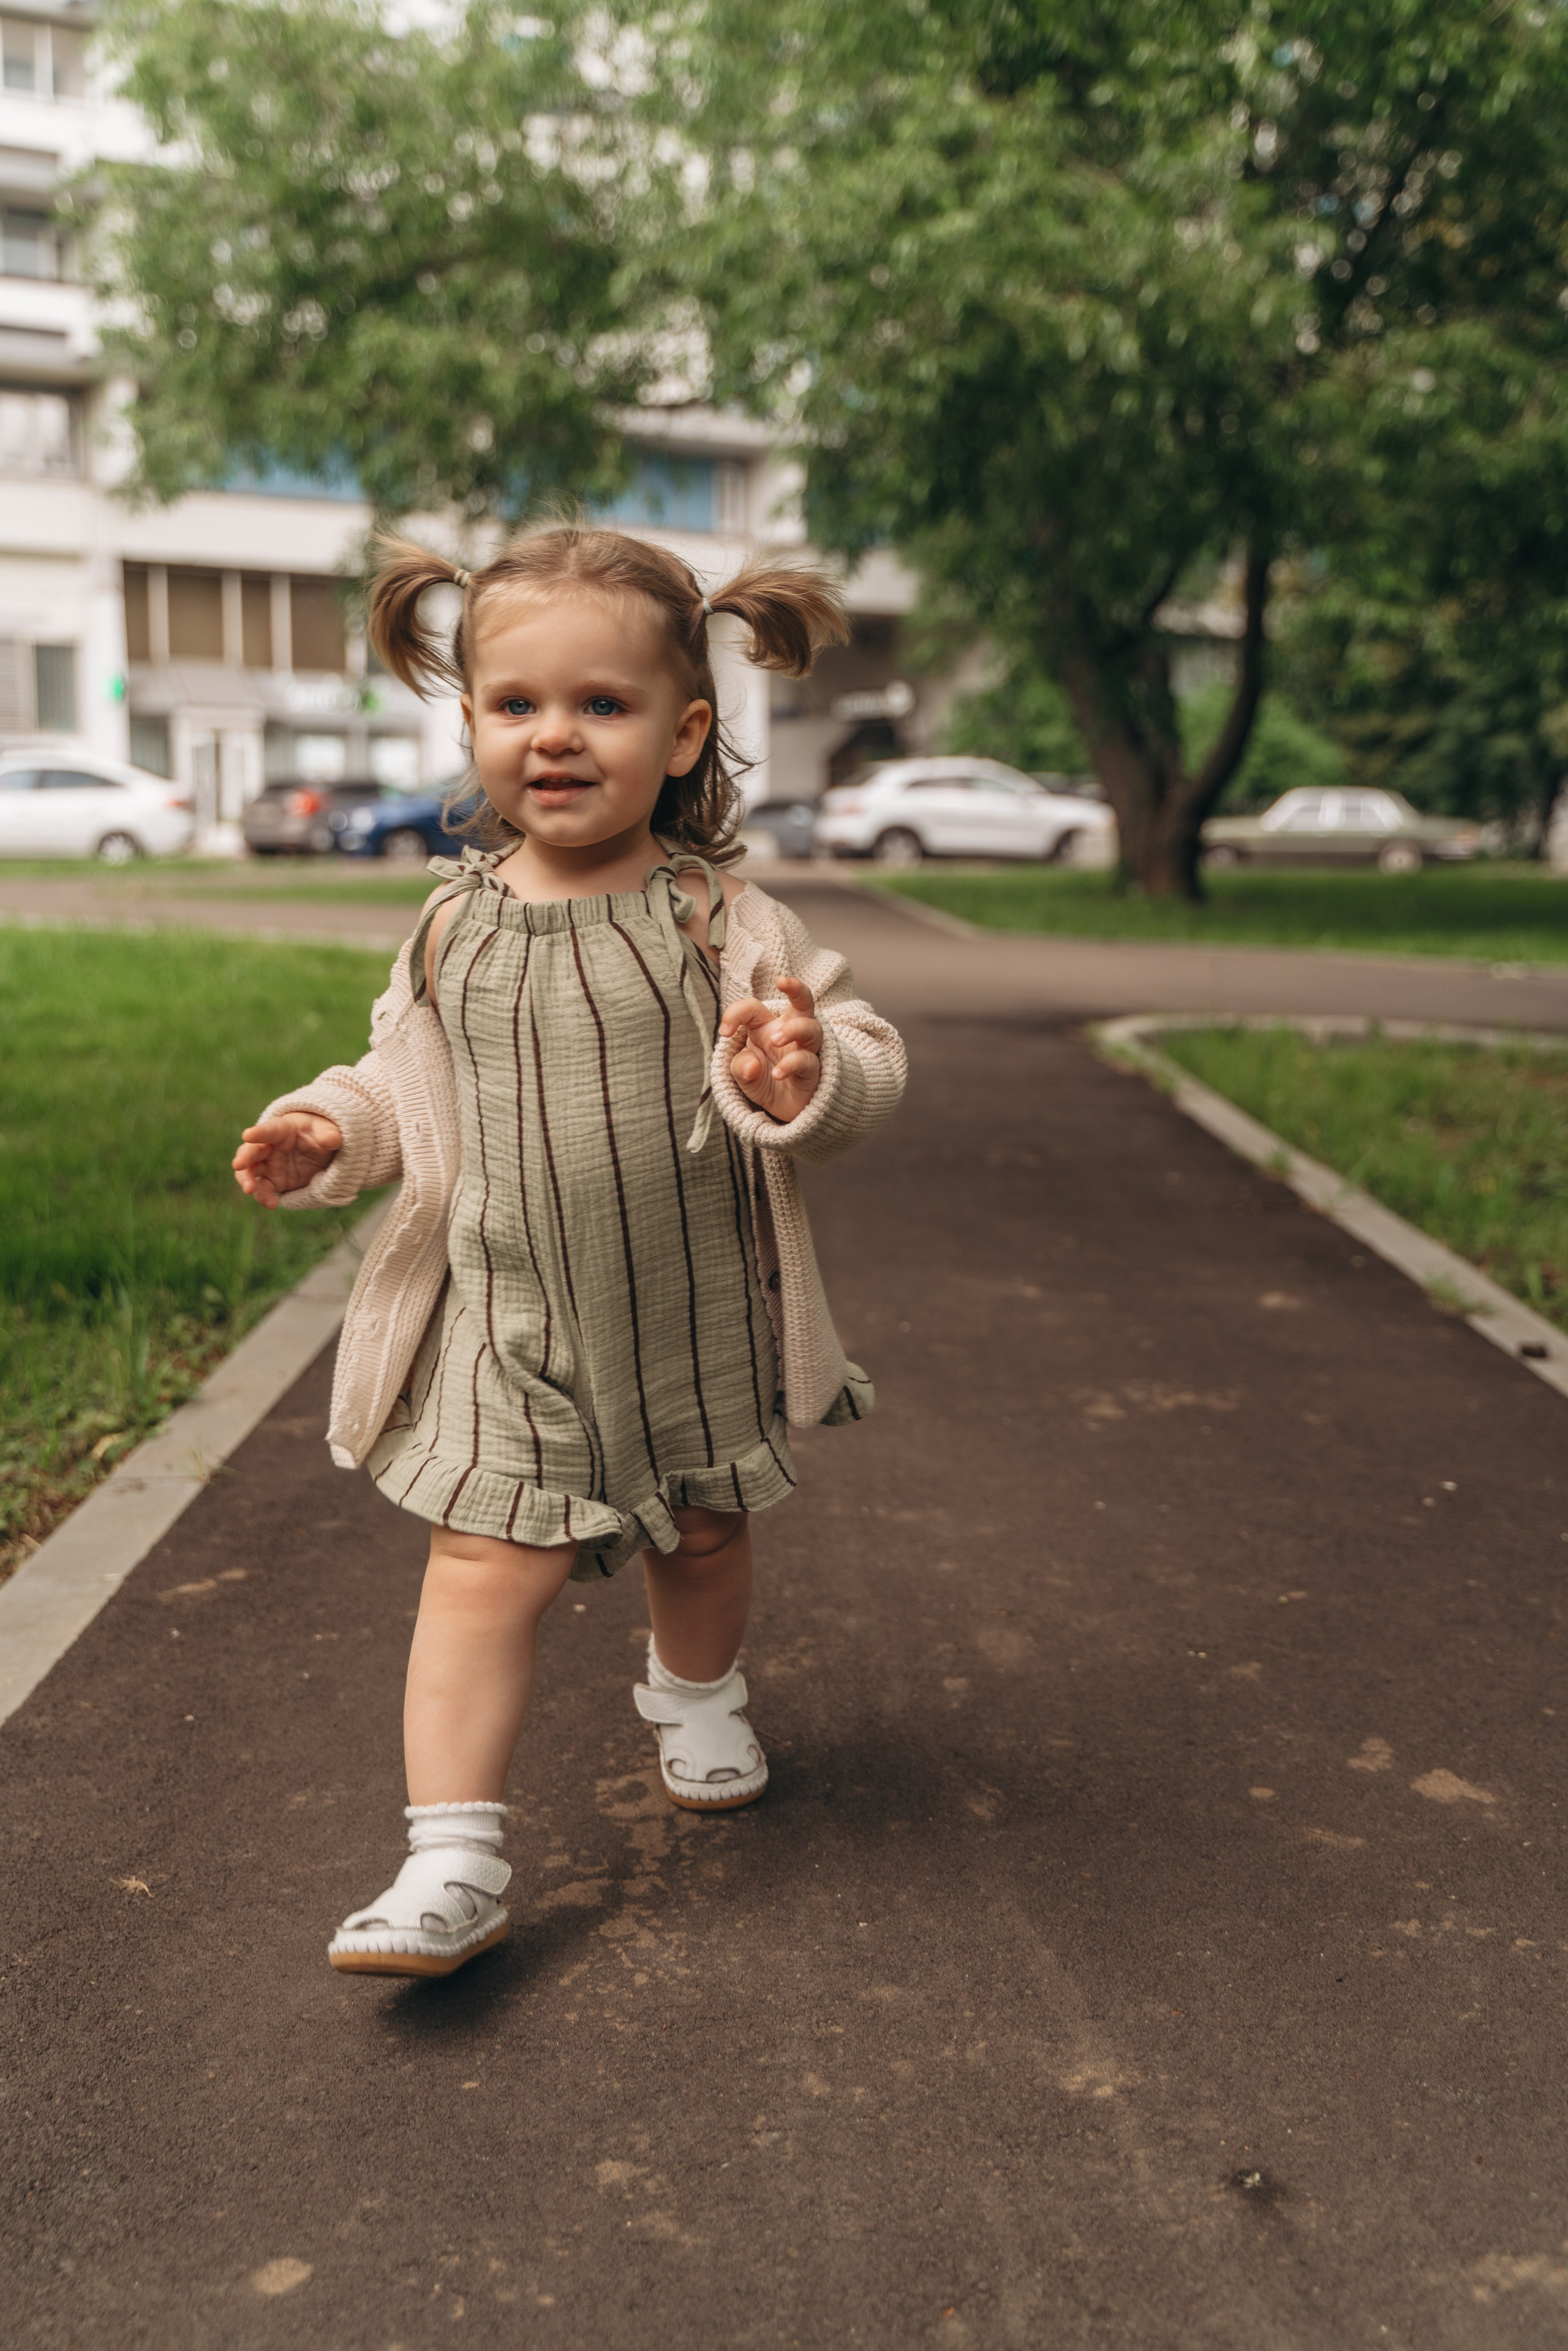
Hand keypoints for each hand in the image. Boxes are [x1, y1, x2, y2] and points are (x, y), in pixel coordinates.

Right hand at [232, 1112, 342, 1208]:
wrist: (318, 1149)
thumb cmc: (318, 1133)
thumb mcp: (328, 1129)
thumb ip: (328, 1134)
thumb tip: (330, 1140)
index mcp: (281, 1129)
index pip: (269, 1129)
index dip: (258, 1132)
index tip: (247, 1134)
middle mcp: (269, 1147)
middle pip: (251, 1151)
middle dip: (244, 1157)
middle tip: (238, 1165)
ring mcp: (269, 1165)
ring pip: (250, 1172)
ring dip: (247, 1180)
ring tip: (249, 1190)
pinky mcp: (273, 1182)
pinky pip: (264, 1190)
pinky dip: (264, 1197)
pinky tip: (271, 1204)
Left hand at [719, 976, 821, 1123]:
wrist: (783, 1110)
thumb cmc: (763, 1081)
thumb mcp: (743, 1074)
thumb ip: (740, 1066)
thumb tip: (752, 1065)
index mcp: (767, 1026)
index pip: (753, 1007)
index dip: (736, 1013)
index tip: (724, 1032)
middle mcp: (789, 1032)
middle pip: (803, 1001)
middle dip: (796, 987)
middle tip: (782, 981)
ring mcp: (804, 1050)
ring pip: (812, 1028)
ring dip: (794, 1029)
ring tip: (775, 1040)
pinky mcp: (812, 1071)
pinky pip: (807, 1061)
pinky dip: (791, 1064)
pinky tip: (777, 1074)